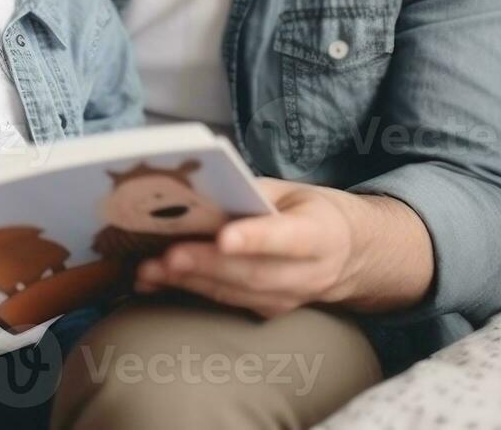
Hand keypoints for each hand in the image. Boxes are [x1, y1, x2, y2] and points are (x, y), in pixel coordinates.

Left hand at [134, 178, 421, 316]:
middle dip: (206, 265)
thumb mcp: (292, 191)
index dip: (255, 239)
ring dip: (189, 282)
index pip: (286, 237)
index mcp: (320, 232)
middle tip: (168, 256)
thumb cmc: (311, 211)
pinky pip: (227, 301)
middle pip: (253, 273)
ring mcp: (289, 299)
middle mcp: (308, 273)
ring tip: (149, 270)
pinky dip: (189, 290)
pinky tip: (155, 280)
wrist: (350, 255)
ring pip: (236, 292)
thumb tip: (204, 189)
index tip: (224, 237)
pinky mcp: (268, 311)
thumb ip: (254, 191)